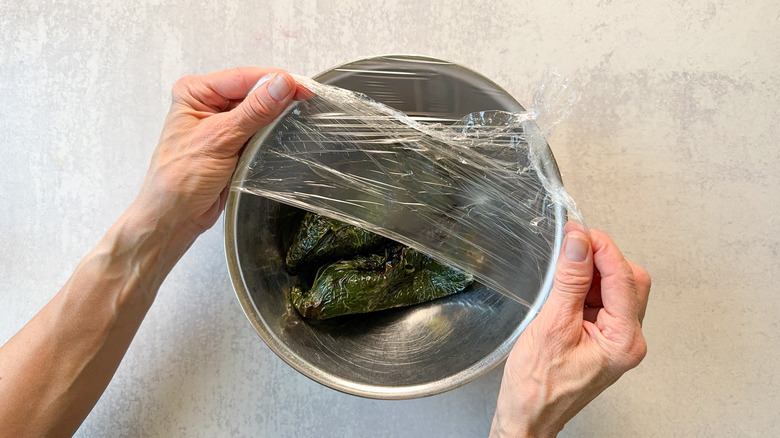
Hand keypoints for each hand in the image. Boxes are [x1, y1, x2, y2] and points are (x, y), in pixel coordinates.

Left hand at [132, 67, 310, 233]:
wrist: (176, 216)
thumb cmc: (180, 179)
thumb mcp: (220, 139)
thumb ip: (254, 110)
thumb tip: (281, 84)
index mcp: (195, 92)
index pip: (242, 77)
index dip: (275, 80)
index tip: (302, 87)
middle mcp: (207, 103)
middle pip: (252, 91)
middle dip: (278, 96)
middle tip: (306, 101)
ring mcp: (221, 123)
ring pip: (258, 110)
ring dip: (277, 115)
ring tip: (299, 115)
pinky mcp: (233, 142)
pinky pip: (259, 129)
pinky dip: (272, 131)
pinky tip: (285, 132)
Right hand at [490, 224, 649, 436]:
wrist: (528, 415)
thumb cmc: (538, 386)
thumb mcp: (552, 325)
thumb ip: (569, 281)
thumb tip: (579, 243)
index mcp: (624, 340)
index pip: (624, 278)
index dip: (602, 248)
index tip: (579, 230)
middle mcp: (628, 339)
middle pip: (629, 280)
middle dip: (601, 258)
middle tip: (572, 246)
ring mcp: (616, 338)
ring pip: (616, 287)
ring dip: (591, 272)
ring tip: (562, 272)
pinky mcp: (602, 337)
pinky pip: (602, 300)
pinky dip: (585, 287)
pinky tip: (564, 287)